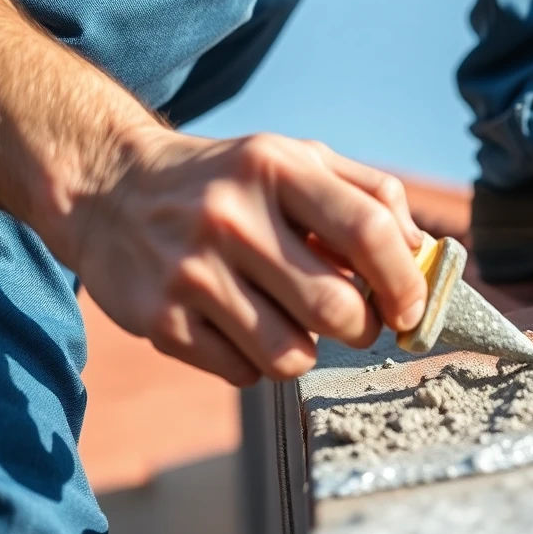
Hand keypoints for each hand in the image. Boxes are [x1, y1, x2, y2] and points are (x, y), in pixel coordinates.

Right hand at [63, 129, 426, 385]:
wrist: (109, 188)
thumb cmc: (231, 182)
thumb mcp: (296, 160)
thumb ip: (371, 195)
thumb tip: (423, 254)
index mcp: (276, 167)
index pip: (368, 232)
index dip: (405, 283)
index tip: (410, 309)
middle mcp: (230, 217)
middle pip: (336, 309)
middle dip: (362, 328)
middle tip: (355, 321)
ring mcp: (190, 272)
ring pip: (290, 356)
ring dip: (308, 351)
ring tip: (292, 321)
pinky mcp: (158, 320)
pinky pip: (242, 373)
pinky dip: (255, 362)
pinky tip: (239, 325)